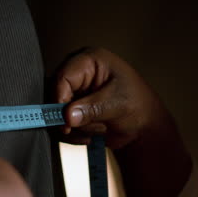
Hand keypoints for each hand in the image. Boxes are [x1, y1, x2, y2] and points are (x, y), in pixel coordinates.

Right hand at [54, 48, 191, 196]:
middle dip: (67, 116)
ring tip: (95, 130)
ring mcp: (73, 92)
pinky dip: (72, 135)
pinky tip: (90, 136)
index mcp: (90, 60)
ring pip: (55, 112)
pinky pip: (59, 124)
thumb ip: (91, 109)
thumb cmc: (137, 106)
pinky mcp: (71, 109)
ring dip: (73, 128)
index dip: (60, 98)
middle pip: (54, 94)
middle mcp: (78, 73)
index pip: (63, 76)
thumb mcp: (117, 104)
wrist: (143, 126)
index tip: (65, 120)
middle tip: (77, 129)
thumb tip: (67, 116)